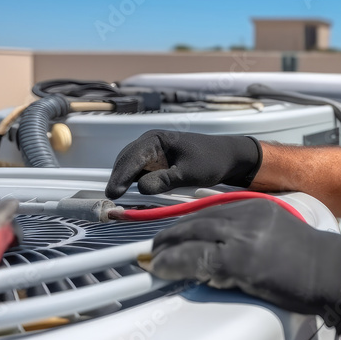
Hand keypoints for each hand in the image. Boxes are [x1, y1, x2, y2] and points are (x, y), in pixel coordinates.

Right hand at [105, 130, 261, 198]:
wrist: (228, 157)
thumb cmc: (211, 161)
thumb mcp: (189, 173)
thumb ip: (164, 180)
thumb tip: (140, 188)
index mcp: (157, 139)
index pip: (133, 157)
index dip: (121, 176)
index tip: (114, 193)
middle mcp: (150, 142)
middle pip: (127, 160)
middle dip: (119, 178)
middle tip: (112, 200)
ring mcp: (152, 151)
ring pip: (131, 166)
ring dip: (125, 180)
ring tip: (119, 199)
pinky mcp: (157, 161)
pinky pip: (140, 171)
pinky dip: (134, 181)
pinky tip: (131, 194)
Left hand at [142, 198, 340, 332]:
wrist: (333, 271)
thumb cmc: (312, 263)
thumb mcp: (278, 235)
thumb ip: (249, 236)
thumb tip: (220, 253)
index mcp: (257, 207)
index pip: (210, 210)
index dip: (185, 222)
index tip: (172, 233)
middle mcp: (247, 215)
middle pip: (196, 219)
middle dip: (170, 235)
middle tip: (154, 248)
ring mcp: (242, 236)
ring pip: (190, 235)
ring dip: (166, 250)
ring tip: (153, 261)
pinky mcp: (238, 258)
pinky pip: (195, 258)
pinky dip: (173, 264)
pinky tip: (163, 270)